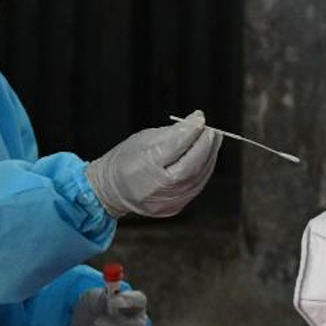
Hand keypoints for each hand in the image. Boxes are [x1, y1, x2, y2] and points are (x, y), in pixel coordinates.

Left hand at [71, 288, 148, 325]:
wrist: (81, 325)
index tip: (112, 301)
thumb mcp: (93, 299)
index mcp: (134, 305)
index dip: (129, 300)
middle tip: (96, 321)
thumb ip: (103, 299)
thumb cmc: (92, 308)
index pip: (140, 300)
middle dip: (117, 324)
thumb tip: (111, 301)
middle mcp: (138, 325)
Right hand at [85, 110, 221, 217]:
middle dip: (205, 146)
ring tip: (212, 141)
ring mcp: (166, 201)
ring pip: (197, 178)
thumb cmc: (125, 161)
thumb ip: (172, 132)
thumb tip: (196, 121)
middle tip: (212, 131)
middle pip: (191, 166)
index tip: (200, 118)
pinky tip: (205, 158)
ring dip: (208, 158)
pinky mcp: (174, 207)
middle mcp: (157, 188)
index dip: (191, 132)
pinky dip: (203, 170)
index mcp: (144, 167)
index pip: (175, 147)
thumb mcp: (143, 139)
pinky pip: (195, 187)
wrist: (112, 191)